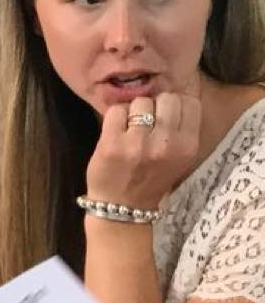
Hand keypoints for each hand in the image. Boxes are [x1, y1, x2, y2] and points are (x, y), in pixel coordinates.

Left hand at [85, 90, 200, 210]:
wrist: (123, 206)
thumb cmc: (152, 178)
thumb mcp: (179, 157)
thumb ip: (180, 130)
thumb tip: (171, 96)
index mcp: (187, 146)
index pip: (189, 103)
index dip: (175, 104)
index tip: (165, 115)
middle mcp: (166, 144)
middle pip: (166, 98)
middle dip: (155, 106)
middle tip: (146, 122)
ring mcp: (138, 143)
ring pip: (140, 102)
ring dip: (133, 111)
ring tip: (130, 128)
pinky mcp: (112, 143)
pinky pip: (116, 110)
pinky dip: (115, 117)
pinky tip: (115, 131)